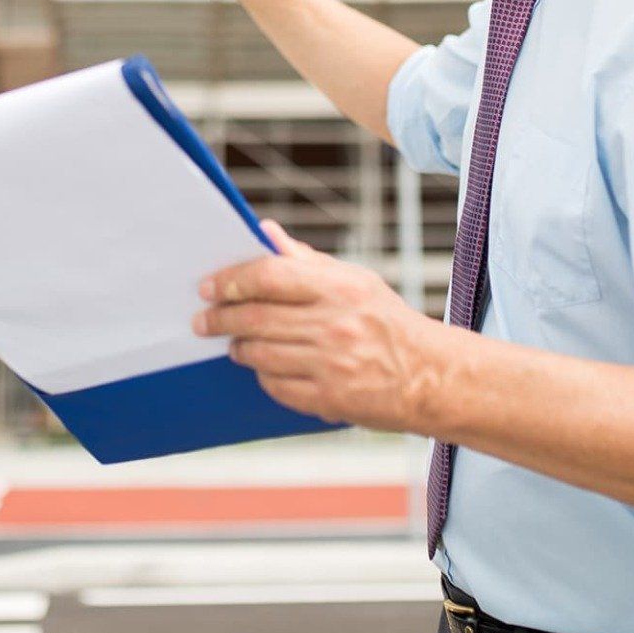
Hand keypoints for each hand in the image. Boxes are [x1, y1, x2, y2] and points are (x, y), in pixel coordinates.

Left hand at [194, 220, 442, 433]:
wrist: (431, 376)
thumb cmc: (387, 322)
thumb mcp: (355, 281)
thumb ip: (306, 261)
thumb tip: (266, 233)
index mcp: (339, 288)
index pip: (269, 276)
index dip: (231, 280)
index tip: (208, 287)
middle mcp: (334, 325)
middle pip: (256, 318)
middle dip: (220, 318)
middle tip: (202, 320)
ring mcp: (331, 365)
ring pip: (260, 354)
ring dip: (238, 347)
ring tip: (233, 342)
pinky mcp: (330, 399)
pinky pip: (277, 387)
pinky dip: (262, 376)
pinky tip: (262, 367)